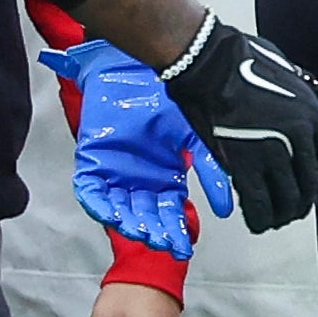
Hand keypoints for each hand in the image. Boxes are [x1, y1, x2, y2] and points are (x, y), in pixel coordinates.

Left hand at [40, 40, 234, 258]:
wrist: (134, 70)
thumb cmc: (163, 99)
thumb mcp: (194, 137)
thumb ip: (211, 170)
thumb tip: (227, 206)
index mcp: (165, 177)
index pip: (171, 213)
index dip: (177, 231)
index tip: (183, 246)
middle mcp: (141, 181)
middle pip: (146, 216)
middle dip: (154, 231)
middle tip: (162, 240)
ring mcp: (115, 174)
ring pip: (119, 210)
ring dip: (128, 222)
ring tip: (140, 229)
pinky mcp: (92, 163)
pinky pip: (91, 193)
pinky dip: (99, 204)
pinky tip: (111, 212)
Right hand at [159, 15, 317, 231]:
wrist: (209, 65)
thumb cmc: (240, 59)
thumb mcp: (286, 68)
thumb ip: (298, 86)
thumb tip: (303, 87)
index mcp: (311, 114)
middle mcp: (298, 137)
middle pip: (311, 184)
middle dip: (304, 200)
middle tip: (296, 208)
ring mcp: (272, 154)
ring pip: (289, 200)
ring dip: (284, 214)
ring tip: (277, 218)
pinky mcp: (244, 167)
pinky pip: (258, 205)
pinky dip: (260, 219)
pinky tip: (257, 221)